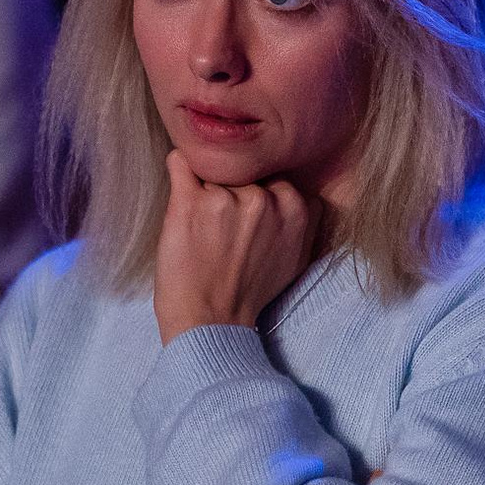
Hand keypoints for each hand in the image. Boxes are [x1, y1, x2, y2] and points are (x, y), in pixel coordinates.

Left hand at [154, 150, 316, 343]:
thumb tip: (300, 192)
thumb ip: (304, 219)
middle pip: (244, 169)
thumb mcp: (296, 257)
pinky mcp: (189, 203)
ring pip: (215, 168)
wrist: (211, 322)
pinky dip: (180, 168)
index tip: (244, 216)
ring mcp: (226, 198)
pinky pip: (180, 161)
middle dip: (234, 188)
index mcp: (296, 208)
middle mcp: (265, 199)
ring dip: (206, 187)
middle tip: (222, 224)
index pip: (274, 174)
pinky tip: (183, 190)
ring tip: (203, 223)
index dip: (256, 191)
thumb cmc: (250, 292)